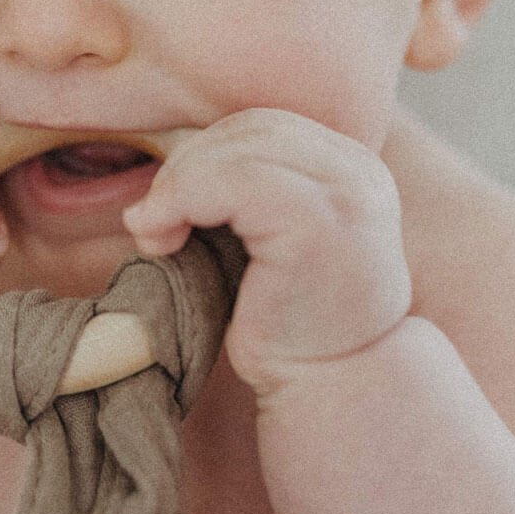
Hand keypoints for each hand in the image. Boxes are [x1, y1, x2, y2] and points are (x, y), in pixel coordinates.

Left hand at [121, 108, 412, 398]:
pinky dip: (181, 200)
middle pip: (249, 129)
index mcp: (354, 168)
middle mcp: (360, 171)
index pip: (264, 127)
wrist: (333, 387)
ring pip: (234, 153)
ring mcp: (346, 194)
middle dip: (186, 168)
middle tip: (153, 222)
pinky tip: (162, 240)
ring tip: (155, 235)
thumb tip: (171, 160)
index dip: (206, 155)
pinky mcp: (318, 221)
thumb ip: (250, 191)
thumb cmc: (293, 323)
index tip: (172, 204)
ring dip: (176, 186)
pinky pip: (231, 181)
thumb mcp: (276, 240)